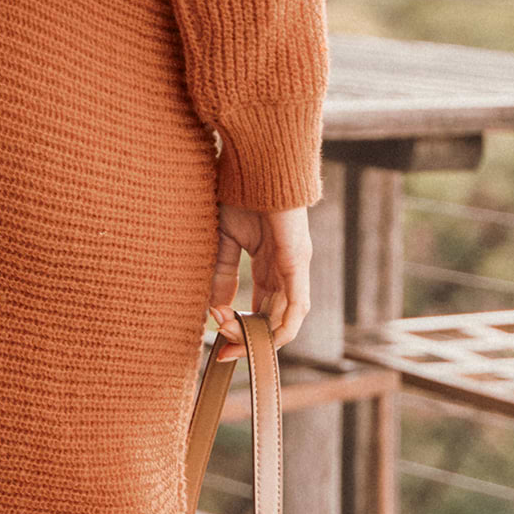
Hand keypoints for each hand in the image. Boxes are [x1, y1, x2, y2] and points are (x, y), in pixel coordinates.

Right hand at [208, 202, 311, 353]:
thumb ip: (221, 274)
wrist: (254, 161)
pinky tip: (265, 338)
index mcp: (269, 264)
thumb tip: (215, 309)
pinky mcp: (298, 260)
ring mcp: (295, 266)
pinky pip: (297, 304)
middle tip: (223, 351)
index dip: (242, 331)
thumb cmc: (239, 191)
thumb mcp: (223, 239)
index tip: (217, 343)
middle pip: (274, 320)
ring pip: (287, 318)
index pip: (262, 310)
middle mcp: (285, 270)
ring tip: (230, 337)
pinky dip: (284, 325)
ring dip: (259, 335)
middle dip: (249, 341)